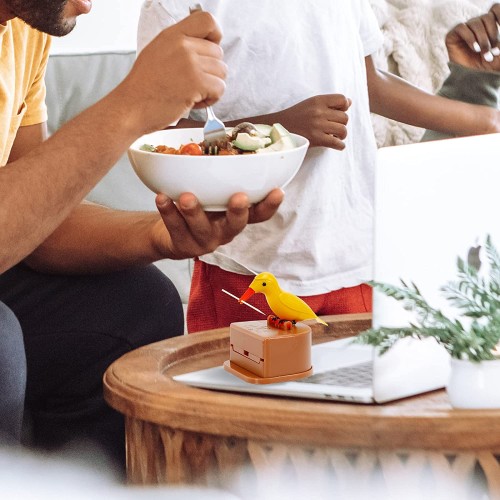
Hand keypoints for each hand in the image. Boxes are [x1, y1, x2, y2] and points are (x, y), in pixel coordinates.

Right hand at [118, 11, 226, 134]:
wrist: (131, 107)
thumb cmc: (144, 87)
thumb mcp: (158, 52)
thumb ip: (180, 45)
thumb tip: (202, 47)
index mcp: (173, 35)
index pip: (207, 20)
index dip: (215, 36)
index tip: (209, 51)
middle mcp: (183, 46)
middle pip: (218, 52)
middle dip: (210, 71)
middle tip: (192, 83)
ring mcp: (190, 64)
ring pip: (221, 72)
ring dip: (211, 87)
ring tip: (191, 93)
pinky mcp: (196, 83)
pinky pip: (220, 88)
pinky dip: (211, 99)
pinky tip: (193, 101)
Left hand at [152, 189, 283, 258]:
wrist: (169, 234)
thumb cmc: (198, 207)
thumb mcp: (213, 194)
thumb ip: (222, 178)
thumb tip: (222, 136)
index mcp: (236, 217)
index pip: (259, 214)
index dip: (270, 205)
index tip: (278, 191)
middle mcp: (224, 231)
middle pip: (236, 225)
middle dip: (238, 212)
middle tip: (239, 198)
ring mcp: (204, 241)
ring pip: (202, 228)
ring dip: (195, 212)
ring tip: (186, 197)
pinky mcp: (183, 245)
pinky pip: (176, 228)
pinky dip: (168, 212)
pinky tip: (162, 197)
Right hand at [276, 94, 351, 149]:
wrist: (279, 129)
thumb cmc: (296, 116)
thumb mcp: (310, 103)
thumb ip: (329, 102)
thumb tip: (349, 103)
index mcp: (318, 101)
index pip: (342, 100)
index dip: (345, 107)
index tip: (339, 112)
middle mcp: (319, 112)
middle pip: (344, 117)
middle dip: (341, 123)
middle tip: (334, 128)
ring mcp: (317, 126)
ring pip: (342, 130)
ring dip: (341, 135)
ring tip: (335, 136)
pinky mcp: (316, 139)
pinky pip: (336, 143)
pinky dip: (340, 146)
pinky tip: (337, 145)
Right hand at [446, 4, 499, 71]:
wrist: (475, 79)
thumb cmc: (491, 66)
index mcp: (490, 25)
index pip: (495, 9)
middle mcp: (477, 26)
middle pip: (487, 17)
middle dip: (492, 34)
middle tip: (493, 51)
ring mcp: (465, 30)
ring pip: (476, 23)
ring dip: (482, 38)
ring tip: (482, 52)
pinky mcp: (453, 36)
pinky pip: (462, 28)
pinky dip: (470, 38)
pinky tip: (474, 49)